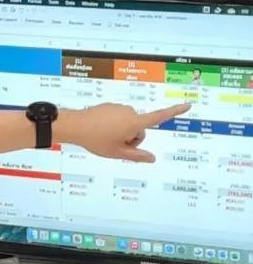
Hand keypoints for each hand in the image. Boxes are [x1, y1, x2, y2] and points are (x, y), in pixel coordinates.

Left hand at [58, 103, 189, 162]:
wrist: (75, 126)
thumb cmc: (96, 140)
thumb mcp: (117, 153)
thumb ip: (137, 156)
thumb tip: (152, 158)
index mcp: (134, 123)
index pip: (159, 117)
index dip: (175, 111)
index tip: (188, 104)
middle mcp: (130, 112)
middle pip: (140, 129)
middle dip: (131, 138)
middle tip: (115, 144)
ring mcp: (119, 108)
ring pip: (128, 124)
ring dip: (122, 132)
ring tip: (106, 137)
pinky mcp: (110, 106)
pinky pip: (118, 119)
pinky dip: (114, 126)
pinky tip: (101, 130)